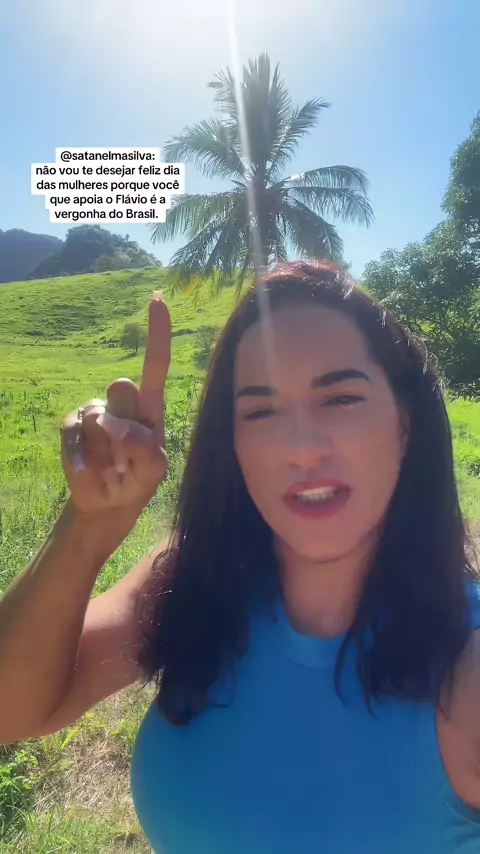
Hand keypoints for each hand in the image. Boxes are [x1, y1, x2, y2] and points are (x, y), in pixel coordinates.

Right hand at [60, 296, 170, 513]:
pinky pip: (74, 434)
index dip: (158, 333)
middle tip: (125, 453)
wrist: (108, 500)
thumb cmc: (138, 479)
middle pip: (122, 388)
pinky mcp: (72, 425)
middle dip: (123, 421)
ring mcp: (95, 411)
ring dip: (104, 448)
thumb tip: (116, 426)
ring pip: (96, 416)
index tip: (157, 299)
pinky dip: (82, 458)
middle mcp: (123, 402)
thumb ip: (145, 448)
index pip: (155, 365)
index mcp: (150, 406)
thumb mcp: (154, 470)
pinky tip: (89, 470)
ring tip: (111, 466)